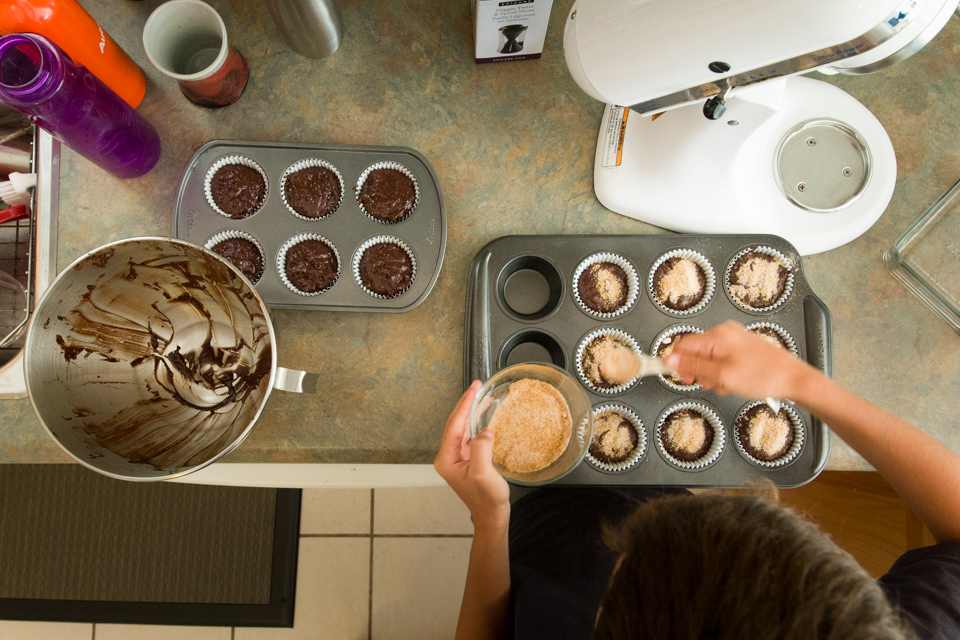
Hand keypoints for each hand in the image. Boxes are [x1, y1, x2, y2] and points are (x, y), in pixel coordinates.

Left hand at [435, 381, 509, 531]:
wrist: (492, 516)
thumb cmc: (487, 499)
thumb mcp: (483, 475)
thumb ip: (481, 450)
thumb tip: (484, 432)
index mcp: (446, 459)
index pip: (454, 425)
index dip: (464, 405)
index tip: (474, 389)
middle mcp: (448, 456)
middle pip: (456, 422)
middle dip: (466, 403)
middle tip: (478, 385)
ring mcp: (457, 457)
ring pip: (463, 426)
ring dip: (472, 410)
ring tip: (482, 394)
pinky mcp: (467, 458)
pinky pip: (470, 434)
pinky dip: (477, 421)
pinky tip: (484, 413)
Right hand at [664, 321, 811, 398]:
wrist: (794, 379)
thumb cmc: (764, 376)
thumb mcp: (722, 375)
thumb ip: (693, 367)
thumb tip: (669, 360)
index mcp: (717, 335)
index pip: (683, 345)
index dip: (679, 363)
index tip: (682, 378)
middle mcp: (724, 332)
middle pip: (696, 351)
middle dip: (699, 371)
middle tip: (711, 384)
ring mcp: (734, 338)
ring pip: (709, 357)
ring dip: (712, 374)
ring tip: (726, 385)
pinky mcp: (742, 346)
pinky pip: (722, 358)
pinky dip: (723, 372)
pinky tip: (734, 382)